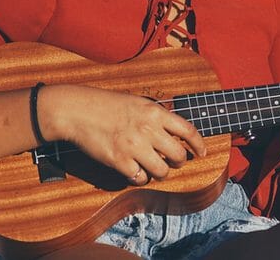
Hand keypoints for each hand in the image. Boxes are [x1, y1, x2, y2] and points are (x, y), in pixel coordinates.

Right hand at [39, 84, 205, 184]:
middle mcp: (148, 129)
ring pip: (162, 171)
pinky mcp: (119, 161)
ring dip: (160, 172)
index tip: (202, 153)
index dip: (199, 144)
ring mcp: (134, 146)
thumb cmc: (105, 104)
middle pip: (179, 156)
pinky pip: (140, 178)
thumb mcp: (136, 102)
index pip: (188, 130)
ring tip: (152, 167)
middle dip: (179, 162)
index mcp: (154, 112)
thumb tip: (174, 128)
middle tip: (172, 162)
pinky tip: (134, 170)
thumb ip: (155, 115)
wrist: (77, 110)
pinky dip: (140, 177)